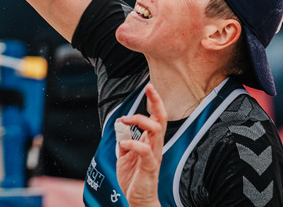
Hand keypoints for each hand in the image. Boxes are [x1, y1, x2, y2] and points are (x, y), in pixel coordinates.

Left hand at [116, 83, 165, 206]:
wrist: (138, 201)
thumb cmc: (133, 179)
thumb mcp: (125, 156)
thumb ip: (124, 141)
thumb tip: (120, 127)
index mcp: (150, 143)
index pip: (156, 118)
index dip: (155, 102)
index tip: (150, 87)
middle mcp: (155, 147)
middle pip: (161, 120)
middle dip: (156, 102)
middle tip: (149, 88)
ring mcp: (154, 156)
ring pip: (157, 131)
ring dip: (140, 121)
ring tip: (125, 121)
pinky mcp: (150, 168)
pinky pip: (145, 151)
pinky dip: (133, 143)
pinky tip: (123, 143)